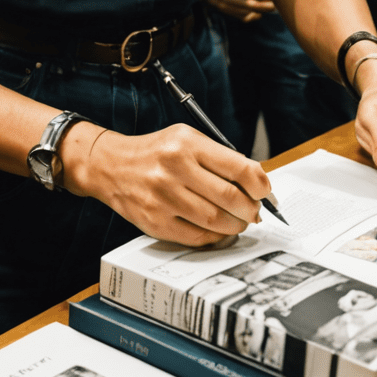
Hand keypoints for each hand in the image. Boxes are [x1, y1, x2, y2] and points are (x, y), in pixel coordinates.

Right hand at [65, 122, 269, 247]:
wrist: (112, 166)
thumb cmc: (157, 152)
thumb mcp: (186, 139)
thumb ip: (220, 157)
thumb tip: (256, 182)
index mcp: (186, 144)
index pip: (238, 167)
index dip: (260, 184)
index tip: (265, 191)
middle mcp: (174, 170)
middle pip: (230, 199)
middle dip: (251, 209)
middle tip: (255, 211)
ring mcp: (163, 198)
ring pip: (216, 222)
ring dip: (236, 226)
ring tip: (238, 221)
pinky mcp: (155, 223)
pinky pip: (197, 237)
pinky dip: (214, 236)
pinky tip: (217, 229)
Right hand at [200, 0, 274, 22]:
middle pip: (249, 4)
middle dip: (267, 4)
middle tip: (281, 1)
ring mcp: (219, 5)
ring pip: (246, 12)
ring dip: (261, 10)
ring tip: (274, 5)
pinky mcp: (220, 10)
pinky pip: (239, 17)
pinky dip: (252, 15)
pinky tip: (259, 11)